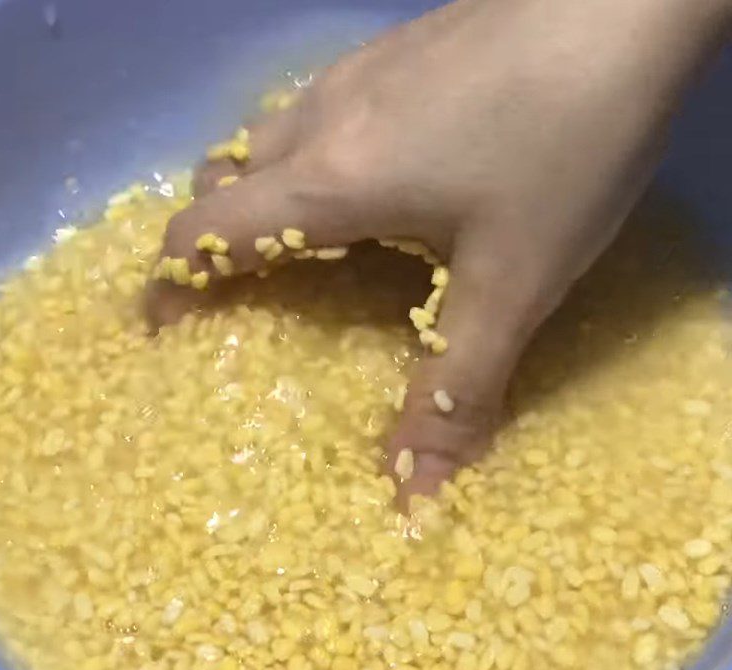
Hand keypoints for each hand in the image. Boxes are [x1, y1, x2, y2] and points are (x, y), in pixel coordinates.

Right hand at [150, 0, 730, 501]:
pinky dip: (307, 161)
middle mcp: (321, 120)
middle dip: (216, 240)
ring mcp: (356, 73)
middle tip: (248, 295)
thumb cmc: (564, 147)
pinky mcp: (395, 50)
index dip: (173, 283)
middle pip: (224, 179)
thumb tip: (413, 497)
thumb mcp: (513, 285)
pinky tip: (373, 179)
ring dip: (261, 195)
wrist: (630, 2)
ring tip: (304, 244)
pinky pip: (314, 114)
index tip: (162, 327)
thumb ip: (456, 389)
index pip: (208, 232)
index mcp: (331, 181)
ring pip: (267, 139)